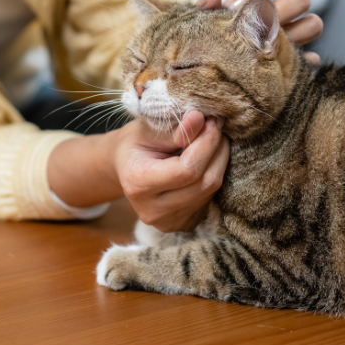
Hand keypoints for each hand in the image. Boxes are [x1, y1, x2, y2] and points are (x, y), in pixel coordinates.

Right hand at [113, 110, 228, 231]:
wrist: (125, 168)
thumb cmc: (135, 144)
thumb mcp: (147, 130)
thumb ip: (175, 129)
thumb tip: (200, 118)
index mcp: (138, 183)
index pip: (187, 169)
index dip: (206, 143)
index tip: (213, 121)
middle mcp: (151, 210)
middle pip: (203, 183)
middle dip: (217, 150)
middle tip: (217, 126)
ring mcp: (167, 222)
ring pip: (210, 191)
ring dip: (219, 162)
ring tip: (213, 139)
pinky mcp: (182, 225)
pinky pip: (209, 199)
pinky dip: (213, 175)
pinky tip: (207, 159)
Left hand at [196, 0, 323, 63]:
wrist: (212, 71)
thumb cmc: (209, 39)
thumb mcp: (204, 23)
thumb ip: (207, 8)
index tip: (238, 4)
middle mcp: (279, 13)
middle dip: (285, 8)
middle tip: (262, 26)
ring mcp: (291, 37)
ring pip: (313, 24)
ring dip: (299, 33)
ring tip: (273, 47)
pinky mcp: (294, 63)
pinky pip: (311, 60)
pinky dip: (301, 64)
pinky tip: (281, 72)